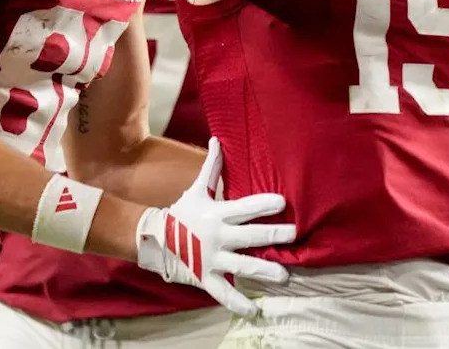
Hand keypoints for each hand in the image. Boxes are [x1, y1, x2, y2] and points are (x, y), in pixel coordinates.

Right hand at [135, 137, 295, 316]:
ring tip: (284, 276)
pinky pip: (223, 292)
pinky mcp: (206, 278)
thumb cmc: (183, 212)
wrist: (155, 240)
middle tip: (293, 235)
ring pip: (241, 266)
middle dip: (272, 235)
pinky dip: (238, 302)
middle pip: (249, 236)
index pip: (244, 207)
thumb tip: (216, 139)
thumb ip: (212, 167)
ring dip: (263, 270)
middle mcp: (217, 237)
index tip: (282, 202)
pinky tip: (254, 309)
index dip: (262, 204)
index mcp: (217, 214)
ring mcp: (212, 259)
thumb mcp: (196, 189)